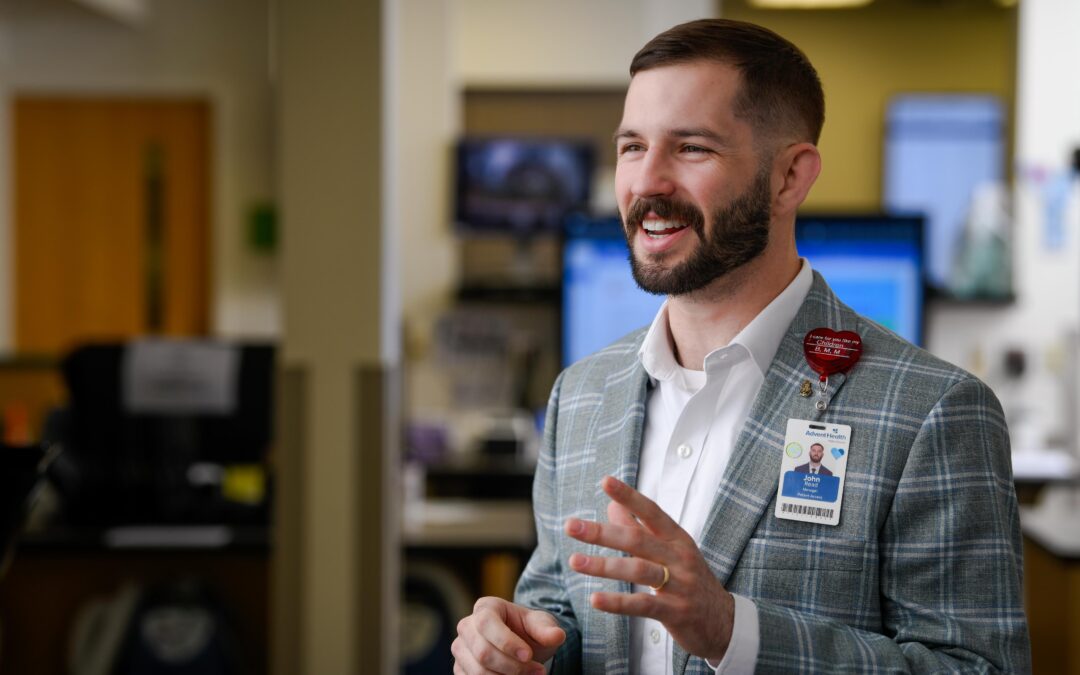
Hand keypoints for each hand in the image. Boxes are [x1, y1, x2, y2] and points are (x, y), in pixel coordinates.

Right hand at [452, 596, 565, 673]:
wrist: (520, 646)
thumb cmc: (528, 631)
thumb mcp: (541, 625)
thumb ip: (547, 629)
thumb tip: (557, 635)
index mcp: (485, 607)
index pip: (486, 623)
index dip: (506, 641)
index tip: (528, 655)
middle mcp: (467, 626)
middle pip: (482, 652)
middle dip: (512, 667)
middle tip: (538, 671)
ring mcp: (461, 648)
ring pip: (477, 671)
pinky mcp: (460, 669)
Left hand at [564, 476, 734, 662]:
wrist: (724, 622)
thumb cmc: (690, 580)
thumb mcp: (671, 550)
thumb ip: (640, 528)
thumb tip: (611, 505)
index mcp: (678, 539)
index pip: (651, 511)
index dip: (629, 496)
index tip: (605, 481)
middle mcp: (679, 557)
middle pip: (637, 539)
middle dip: (602, 532)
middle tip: (571, 526)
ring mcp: (679, 585)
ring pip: (637, 570)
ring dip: (603, 565)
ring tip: (574, 561)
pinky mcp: (675, 612)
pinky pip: (643, 605)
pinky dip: (617, 602)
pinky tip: (595, 599)